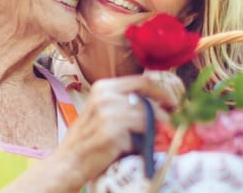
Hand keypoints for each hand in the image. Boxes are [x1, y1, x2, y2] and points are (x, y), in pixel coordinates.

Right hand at [53, 74, 176, 186]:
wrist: (69, 161)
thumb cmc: (89, 138)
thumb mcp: (103, 111)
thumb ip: (125, 102)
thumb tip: (160, 103)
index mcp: (103, 87)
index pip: (141, 81)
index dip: (161, 92)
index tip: (172, 103)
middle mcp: (104, 96)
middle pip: (147, 100)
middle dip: (163, 113)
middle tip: (171, 124)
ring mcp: (108, 114)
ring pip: (147, 117)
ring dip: (156, 130)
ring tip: (155, 139)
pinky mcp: (112, 132)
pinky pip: (140, 135)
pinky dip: (143, 143)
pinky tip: (135, 148)